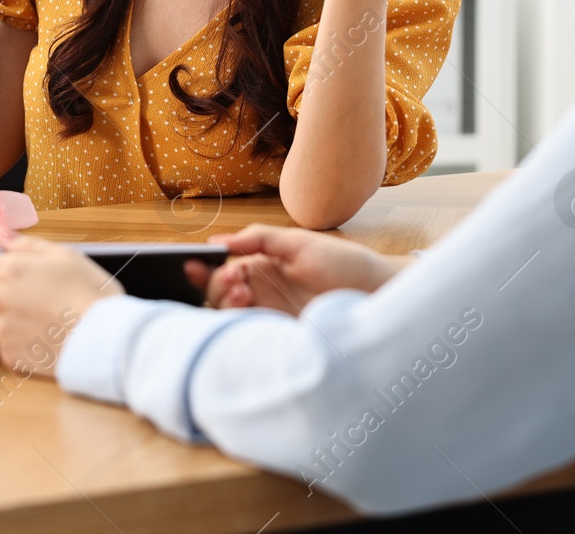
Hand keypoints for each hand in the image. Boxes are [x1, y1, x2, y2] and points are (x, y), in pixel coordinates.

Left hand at [0, 233, 116, 375]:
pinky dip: (28, 340)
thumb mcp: (63, 255)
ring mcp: (3, 332)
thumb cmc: (89, 293)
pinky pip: (14, 343)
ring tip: (56, 317)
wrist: (106, 340)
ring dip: (22, 317)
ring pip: (5, 319)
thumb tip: (0, 234)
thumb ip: (24, 244)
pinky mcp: (12, 357)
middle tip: (47, 294)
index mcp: (8, 271)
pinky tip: (52, 336)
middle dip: (12, 292)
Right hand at [182, 225, 407, 312]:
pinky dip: (238, 323)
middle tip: (234, 280)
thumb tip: (218, 242)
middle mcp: (261, 290)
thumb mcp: (299, 243)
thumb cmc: (343, 264)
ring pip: (228, 313)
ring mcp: (270, 314)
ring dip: (224, 302)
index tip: (196, 264)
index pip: (222, 267)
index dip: (205, 267)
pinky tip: (246, 310)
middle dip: (216, 284)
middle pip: (218, 291)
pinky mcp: (281, 335)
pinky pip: (248, 332)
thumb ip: (258, 238)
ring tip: (241, 293)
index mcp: (262, 264)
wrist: (378, 296)